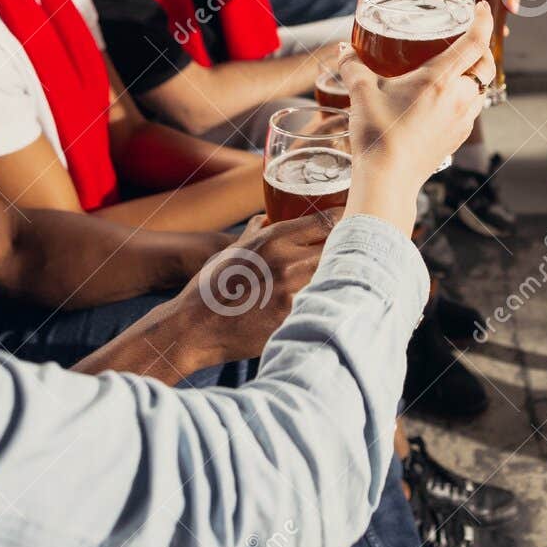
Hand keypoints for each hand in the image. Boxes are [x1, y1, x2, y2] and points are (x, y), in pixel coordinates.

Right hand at [173, 211, 339, 367]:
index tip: (351, 220)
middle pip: (338, 247)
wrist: (195, 328)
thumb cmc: (211, 288)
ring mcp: (293, 291)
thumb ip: (254, 233)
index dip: (344, 219)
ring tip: (339, 279)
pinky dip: (325, 301)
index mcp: (274, 239)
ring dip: (338, 276)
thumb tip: (264, 218)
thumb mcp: (232, 251)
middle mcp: (288, 261)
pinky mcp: (295, 318)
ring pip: (335, 276)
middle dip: (344, 248)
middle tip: (349, 252)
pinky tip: (324, 305)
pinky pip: (322, 302)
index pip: (327, 220)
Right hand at [338, 4, 495, 231]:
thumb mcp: (361, 93)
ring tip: (456, 70)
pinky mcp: (456, 139)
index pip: (475, 42)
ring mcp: (461, 121)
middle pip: (485, 66)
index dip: (482, 20)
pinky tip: (444, 102)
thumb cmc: (378, 135)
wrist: (387, 180)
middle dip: (482, 49)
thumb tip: (344, 49)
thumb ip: (353, 65)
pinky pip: (469, 112)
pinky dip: (464, 100)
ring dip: (474, 76)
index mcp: (440, 79)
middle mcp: (458, 99)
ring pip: (480, 91)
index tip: (481, 8)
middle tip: (467, 40)